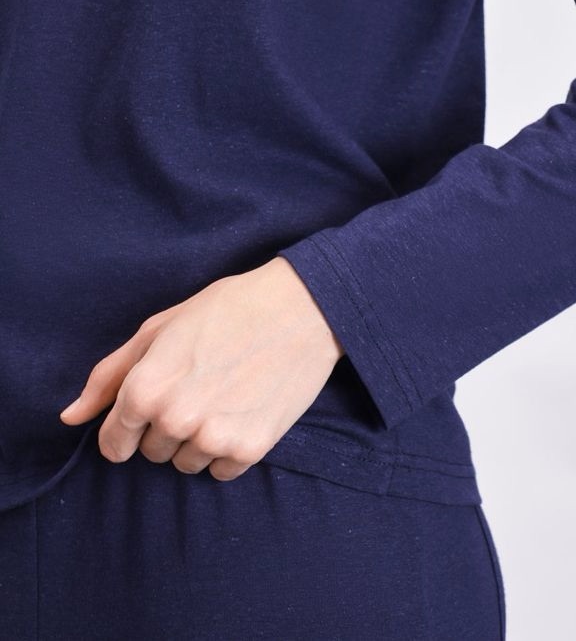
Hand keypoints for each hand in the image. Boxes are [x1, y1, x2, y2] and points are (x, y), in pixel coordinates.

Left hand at [58, 256, 344, 480]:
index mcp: (145, 388)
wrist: (300, 308)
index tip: (149, 411)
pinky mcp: (250, 448)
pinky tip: (243, 410)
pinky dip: (229, 449)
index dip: (127, 427)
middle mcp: (174, 419)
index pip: (113, 443)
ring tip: (223, 396)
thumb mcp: (159, 329)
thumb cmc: (227, 310)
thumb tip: (70, 418)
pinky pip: (221, 471)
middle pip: (152, 453)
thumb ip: (109, 376)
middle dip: (166, 426)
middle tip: (198, 387)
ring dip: (197, 440)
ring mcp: (213, 438)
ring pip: (186, 464)